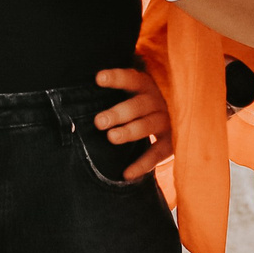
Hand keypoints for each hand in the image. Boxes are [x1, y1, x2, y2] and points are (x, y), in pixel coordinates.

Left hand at [93, 67, 173, 182]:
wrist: (174, 114)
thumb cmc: (140, 100)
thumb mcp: (132, 90)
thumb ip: (112, 93)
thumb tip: (79, 98)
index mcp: (144, 85)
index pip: (130, 78)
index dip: (116, 78)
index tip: (98, 78)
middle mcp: (157, 101)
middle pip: (137, 106)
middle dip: (118, 113)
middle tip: (99, 122)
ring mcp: (166, 120)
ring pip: (147, 126)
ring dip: (129, 132)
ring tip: (111, 138)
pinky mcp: (172, 141)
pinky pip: (158, 153)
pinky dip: (143, 164)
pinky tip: (126, 174)